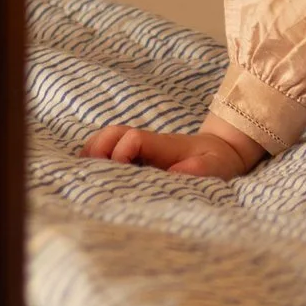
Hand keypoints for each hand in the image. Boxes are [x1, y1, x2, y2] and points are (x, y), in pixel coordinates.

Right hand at [83, 119, 265, 177]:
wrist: (222, 153)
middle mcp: (147, 143)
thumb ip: (198, 170)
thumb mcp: (214, 167)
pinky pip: (110, 148)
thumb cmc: (216, 162)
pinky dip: (96, 156)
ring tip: (83, 172)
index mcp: (164, 145)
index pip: (134, 139)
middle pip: (114, 133)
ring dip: (93, 151)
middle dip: (98, 148)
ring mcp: (140, 147)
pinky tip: (89, 172)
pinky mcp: (137, 154)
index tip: (121, 168)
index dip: (123, 151)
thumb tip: (178, 172)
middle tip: (89, 170)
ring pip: (108, 138)